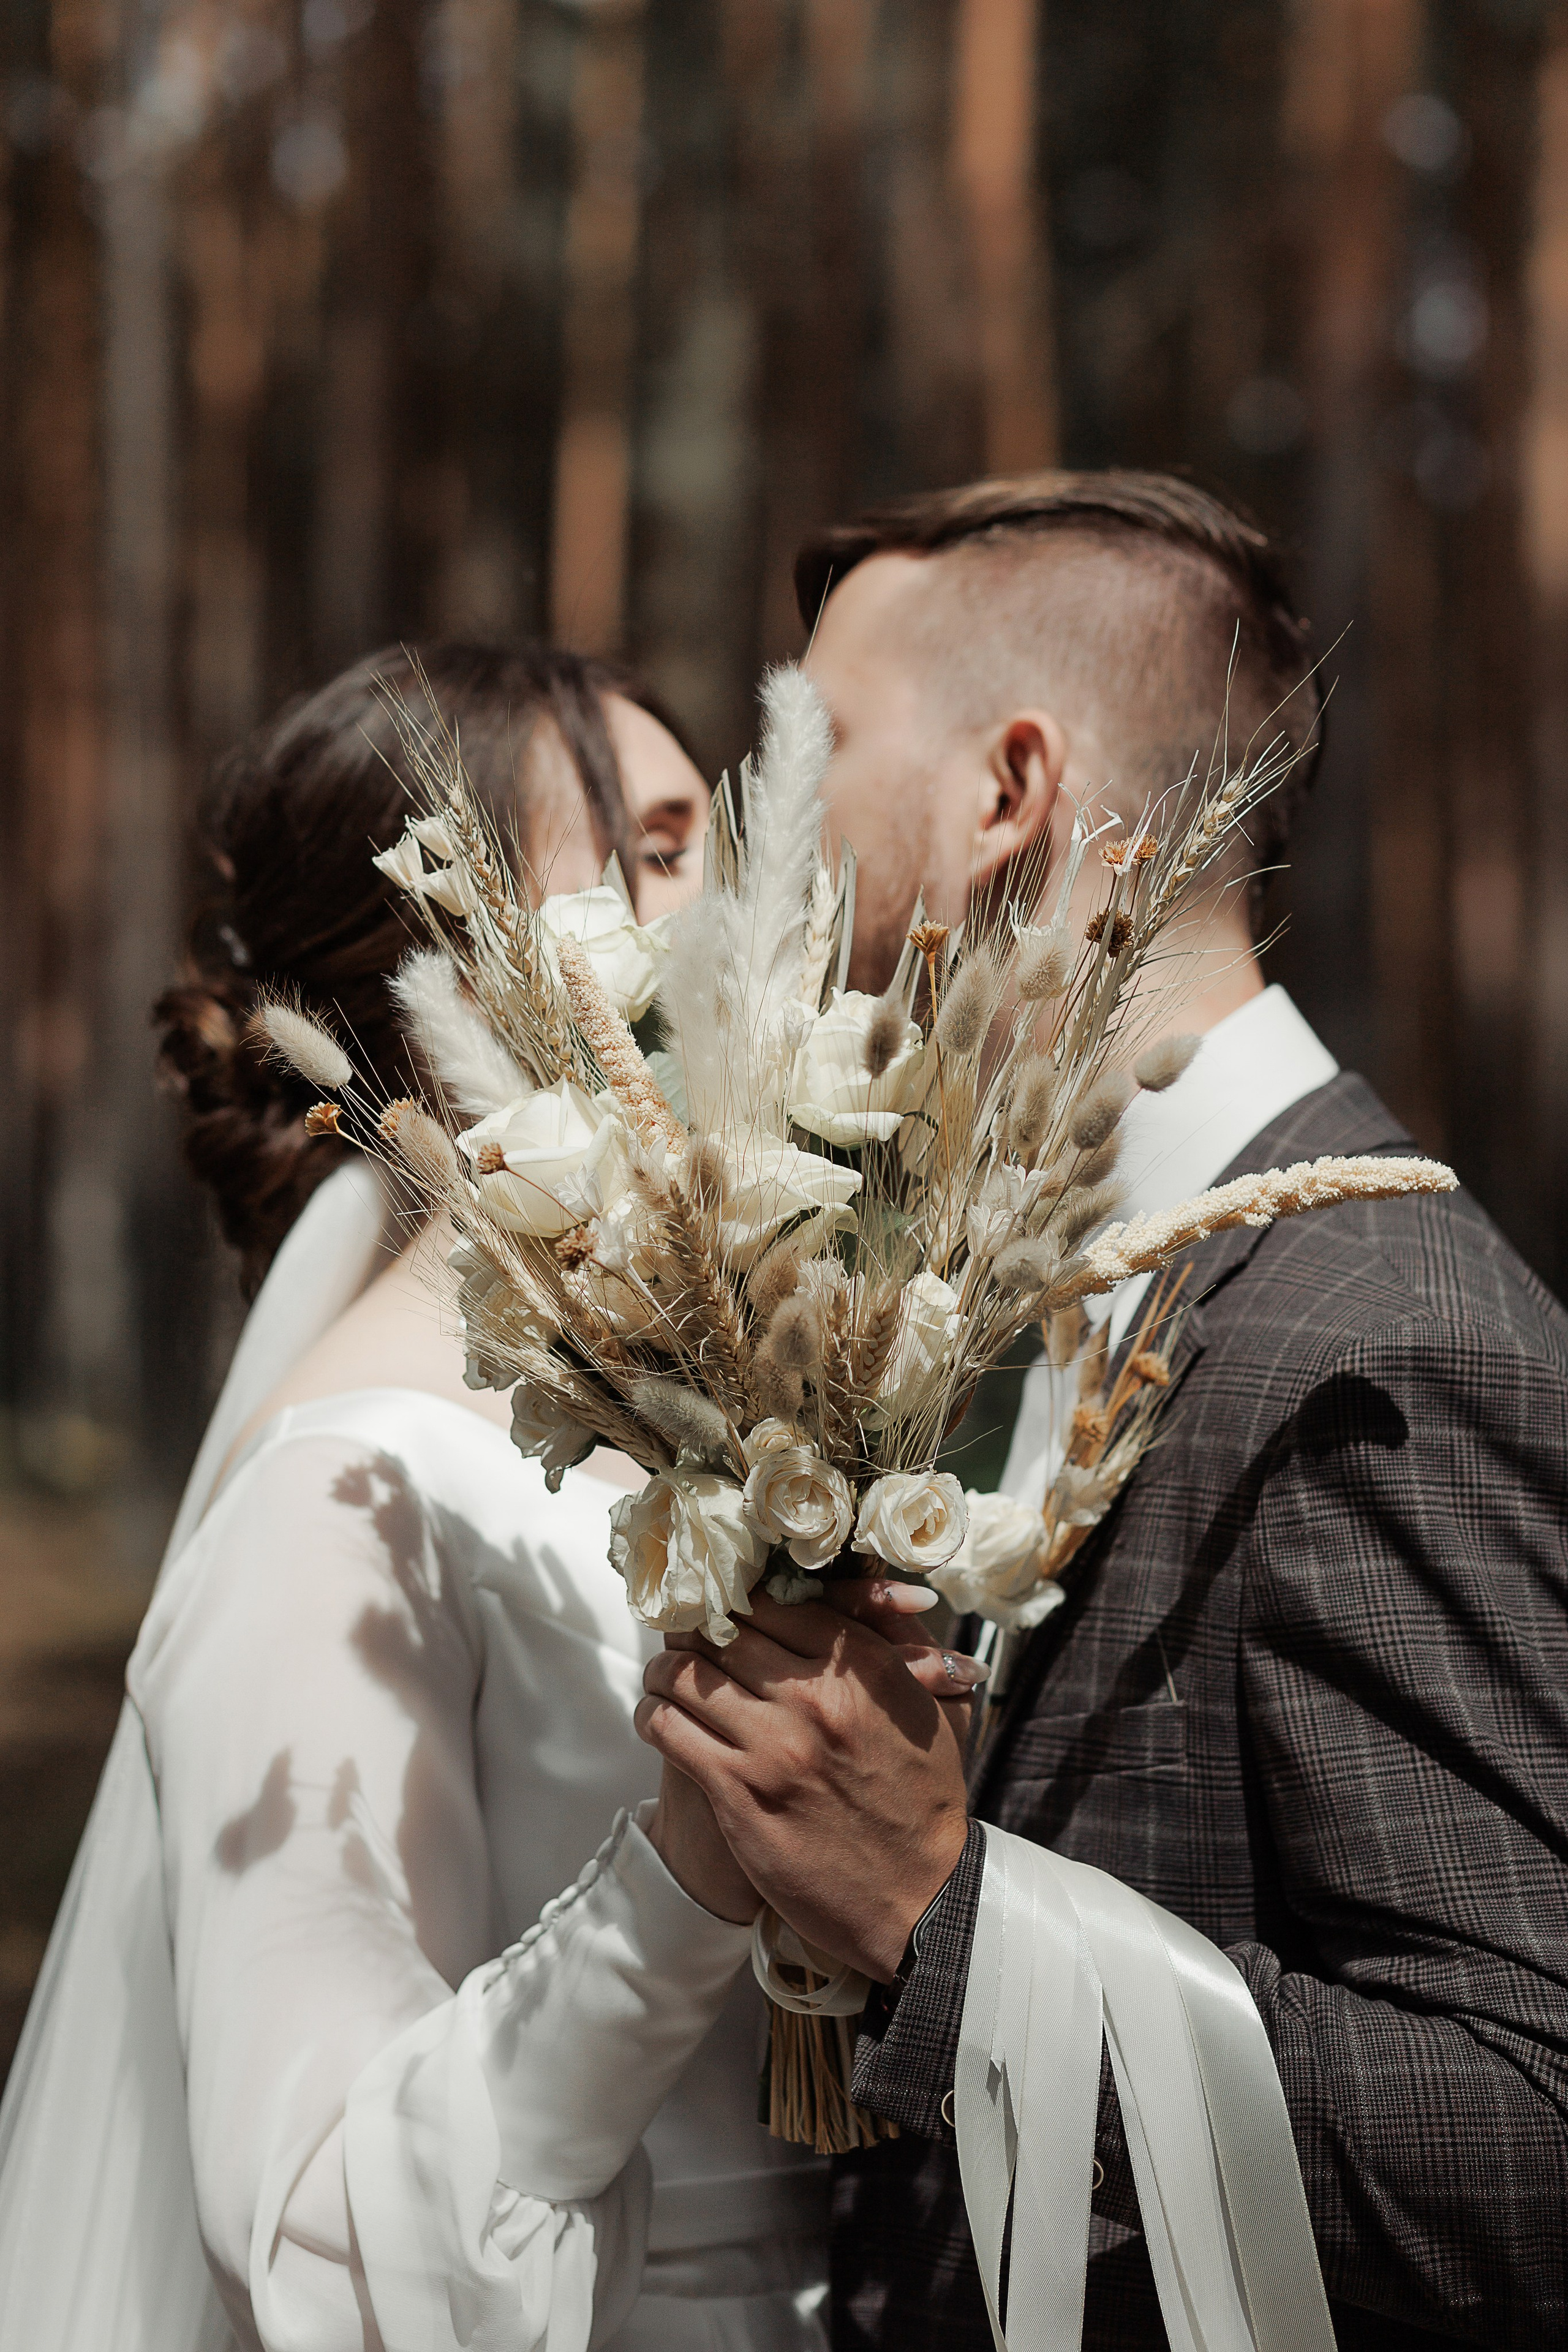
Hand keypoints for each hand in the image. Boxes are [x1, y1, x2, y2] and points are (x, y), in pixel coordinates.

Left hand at [635, 1589, 974, 1981]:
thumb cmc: (925, 1800)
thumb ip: (901, 1641)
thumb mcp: (935, 1708)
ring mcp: (773, 1748)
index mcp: (863, 1667)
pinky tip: (654, 1715)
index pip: (777, 1600)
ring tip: (662, 1675)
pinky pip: (667, 1728)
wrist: (921, 1900)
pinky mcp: (738, 1795)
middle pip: (723, 1630)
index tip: (725, 1602)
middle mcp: (815, 1698)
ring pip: (684, 1674)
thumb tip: (871, 1586)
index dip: (741, 1597)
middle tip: (684, 1634)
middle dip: (696, 1627)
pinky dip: (650, 1713)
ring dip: (664, 1668)